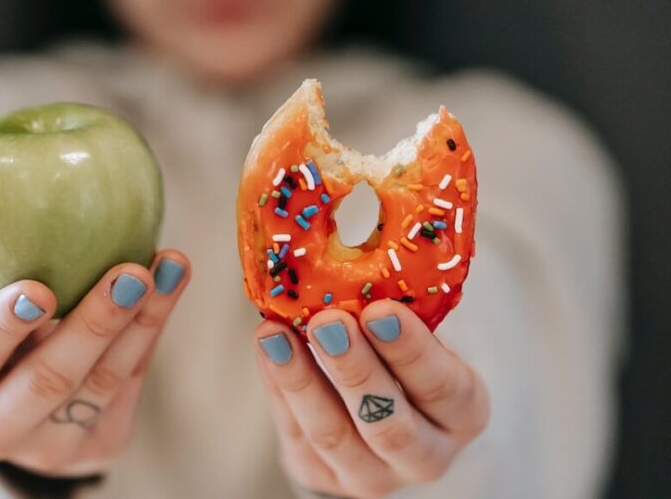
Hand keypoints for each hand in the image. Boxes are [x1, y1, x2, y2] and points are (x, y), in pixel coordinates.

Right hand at [0, 250, 190, 476]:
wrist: (9, 404)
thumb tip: (3, 183)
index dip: (3, 325)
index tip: (39, 287)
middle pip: (48, 380)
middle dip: (94, 324)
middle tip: (130, 274)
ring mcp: (48, 449)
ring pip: (102, 384)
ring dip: (142, 321)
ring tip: (169, 267)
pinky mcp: (98, 448)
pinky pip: (130, 385)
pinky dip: (151, 330)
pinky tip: (169, 285)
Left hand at [255, 300, 489, 497]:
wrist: (378, 409)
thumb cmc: (401, 354)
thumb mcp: (417, 333)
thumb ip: (397, 311)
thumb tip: (357, 256)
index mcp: (462, 413)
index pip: (444, 388)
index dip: (412, 351)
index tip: (380, 310)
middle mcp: (425, 456)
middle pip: (389, 425)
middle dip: (355, 370)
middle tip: (328, 321)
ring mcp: (371, 476)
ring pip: (334, 436)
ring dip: (301, 380)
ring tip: (276, 333)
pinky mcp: (321, 477)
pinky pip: (296, 433)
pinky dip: (278, 386)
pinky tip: (268, 346)